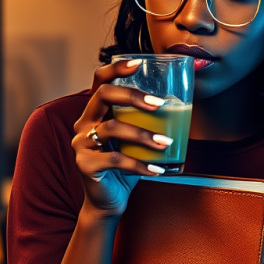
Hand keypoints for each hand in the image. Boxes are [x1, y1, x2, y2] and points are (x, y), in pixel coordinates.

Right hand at [72, 59, 172, 217]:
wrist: (108, 200)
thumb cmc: (125, 167)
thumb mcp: (135, 140)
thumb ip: (145, 123)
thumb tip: (183, 108)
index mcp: (95, 112)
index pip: (99, 81)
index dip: (117, 68)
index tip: (139, 63)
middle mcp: (84, 123)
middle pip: (102, 96)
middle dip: (133, 96)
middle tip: (159, 105)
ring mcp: (81, 144)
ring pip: (111, 128)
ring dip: (143, 135)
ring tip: (166, 142)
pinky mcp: (85, 165)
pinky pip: (115, 160)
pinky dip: (140, 165)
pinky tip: (157, 170)